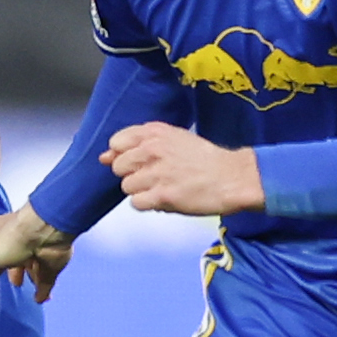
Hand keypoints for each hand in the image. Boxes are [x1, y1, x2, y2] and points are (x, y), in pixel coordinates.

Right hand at [0, 206, 73, 301]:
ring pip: (34, 269)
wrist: (44, 234)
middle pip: (18, 259)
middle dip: (16, 273)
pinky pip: (47, 277)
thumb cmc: (11, 240)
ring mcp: (39, 250)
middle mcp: (21, 239)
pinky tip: (39, 300)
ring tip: (29, 296)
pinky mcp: (54, 261)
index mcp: (2, 232)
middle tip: (16, 283)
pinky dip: (43, 290)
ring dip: (31, 281)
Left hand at [105, 121, 267, 218]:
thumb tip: (103, 157)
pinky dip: (149, 204)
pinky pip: (136, 203)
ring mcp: (157, 173)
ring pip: (126, 187)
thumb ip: (136, 145)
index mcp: (155, 132)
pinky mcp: (163, 195)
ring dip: (142, 191)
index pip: (116, 143)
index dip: (125, 155)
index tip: (142, 161)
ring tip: (164, 187)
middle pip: (118, 167)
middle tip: (157, 176)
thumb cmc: (204, 159)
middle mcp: (153, 149)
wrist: (234, 177)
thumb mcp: (173, 139)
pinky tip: (166, 198)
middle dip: (133, 174)